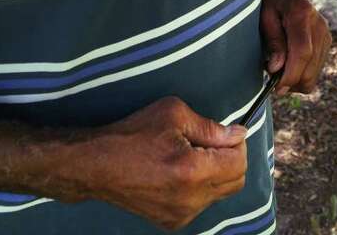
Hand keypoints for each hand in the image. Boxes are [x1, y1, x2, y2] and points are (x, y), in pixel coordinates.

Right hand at [76, 97, 247, 230]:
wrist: (97, 165)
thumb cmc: (133, 134)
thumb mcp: (174, 114)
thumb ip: (211, 127)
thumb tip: (237, 135)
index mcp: (192, 171)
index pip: (239, 163)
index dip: (237, 144)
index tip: (226, 134)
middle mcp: (190, 198)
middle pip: (236, 181)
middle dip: (230, 159)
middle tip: (210, 143)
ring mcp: (181, 214)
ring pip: (220, 193)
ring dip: (215, 174)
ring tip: (189, 156)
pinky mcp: (172, 221)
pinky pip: (202, 203)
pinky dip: (200, 187)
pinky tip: (179, 172)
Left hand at [258, 0, 331, 94]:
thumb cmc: (269, 3)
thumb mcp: (264, 18)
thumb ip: (273, 42)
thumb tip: (276, 69)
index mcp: (301, 12)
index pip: (302, 51)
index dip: (290, 74)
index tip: (277, 87)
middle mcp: (319, 23)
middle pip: (310, 66)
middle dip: (292, 82)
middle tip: (273, 84)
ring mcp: (326, 33)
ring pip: (315, 72)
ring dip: (296, 80)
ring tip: (279, 71)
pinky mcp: (327, 41)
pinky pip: (316, 69)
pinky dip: (302, 75)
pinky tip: (289, 67)